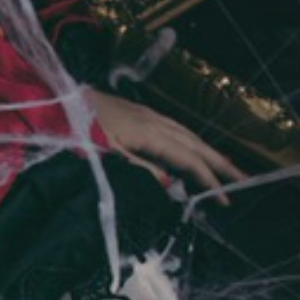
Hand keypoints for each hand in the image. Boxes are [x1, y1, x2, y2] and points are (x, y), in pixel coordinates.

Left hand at [86, 88, 246, 205]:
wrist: (56, 102)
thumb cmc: (77, 129)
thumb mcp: (106, 154)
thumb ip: (140, 168)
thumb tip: (170, 184)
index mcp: (149, 132)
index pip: (188, 159)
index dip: (208, 178)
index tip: (224, 197)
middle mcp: (154, 120)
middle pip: (195, 143)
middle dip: (220, 163)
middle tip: (243, 180)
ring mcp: (147, 114)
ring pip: (187, 134)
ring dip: (208, 151)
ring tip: (224, 167)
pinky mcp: (138, 112)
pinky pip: (174, 127)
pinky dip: (190, 140)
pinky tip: (191, 147)